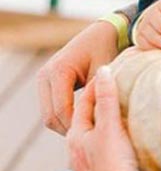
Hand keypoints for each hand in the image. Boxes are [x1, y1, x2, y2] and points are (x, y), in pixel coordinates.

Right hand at [37, 20, 118, 134]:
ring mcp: (43, 79)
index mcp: (58, 71)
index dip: (77, 126)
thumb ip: (98, 93)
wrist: (104, 32)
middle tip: (92, 138)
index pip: (62, 110)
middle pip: (51, 117)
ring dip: (66, 125)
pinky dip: (65, 117)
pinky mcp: (47, 83)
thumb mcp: (105, 71)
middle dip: (69, 129)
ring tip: (89, 132)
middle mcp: (45, 75)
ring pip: (49, 115)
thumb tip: (100, 119)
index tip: (95, 134)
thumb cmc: (108, 48)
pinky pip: (52, 108)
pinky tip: (85, 122)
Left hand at [68, 66, 143, 170]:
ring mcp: (92, 163)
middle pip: (90, 117)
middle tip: (120, 85)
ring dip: (110, 119)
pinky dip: (116, 135)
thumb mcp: (109, 127)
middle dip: (103, 101)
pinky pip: (108, 147)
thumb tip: (104, 70)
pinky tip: (128, 135)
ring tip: (127, 107)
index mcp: (76, 136)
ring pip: (99, 134)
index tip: (113, 69)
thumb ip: (106, 99)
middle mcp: (79, 150)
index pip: (86, 101)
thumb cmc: (113, 165)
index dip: (98, 83)